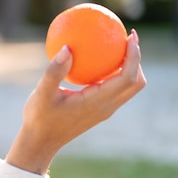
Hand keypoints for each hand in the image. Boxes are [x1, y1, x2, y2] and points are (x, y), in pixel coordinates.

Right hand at [5, 29, 146, 174]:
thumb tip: (67, 47)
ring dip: (129, 67)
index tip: (129, 36)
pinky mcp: (99, 110)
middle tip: (127, 37)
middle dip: (137, 59)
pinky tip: (97, 61)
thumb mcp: (42, 93)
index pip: (127, 78)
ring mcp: (104, 110)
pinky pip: (115, 89)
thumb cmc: (39, 118)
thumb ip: (55, 71)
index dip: (134, 56)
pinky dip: (115, 74)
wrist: (41, 142)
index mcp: (97, 102)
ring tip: (116, 46)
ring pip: (129, 88)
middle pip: (136, 83)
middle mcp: (106, 107)